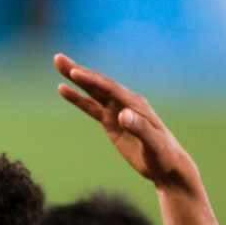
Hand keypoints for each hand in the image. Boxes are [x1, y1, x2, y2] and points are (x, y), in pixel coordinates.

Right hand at [54, 54, 193, 187]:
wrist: (167, 165)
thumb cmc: (163, 155)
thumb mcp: (153, 143)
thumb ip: (139, 128)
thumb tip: (122, 115)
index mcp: (135, 104)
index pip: (109, 89)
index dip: (92, 81)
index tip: (75, 73)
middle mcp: (125, 102)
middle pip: (97, 84)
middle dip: (78, 71)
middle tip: (58, 59)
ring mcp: (117, 110)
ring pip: (92, 92)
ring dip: (75, 80)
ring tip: (59, 66)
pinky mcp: (111, 121)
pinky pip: (91, 107)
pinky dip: (77, 99)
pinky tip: (64, 90)